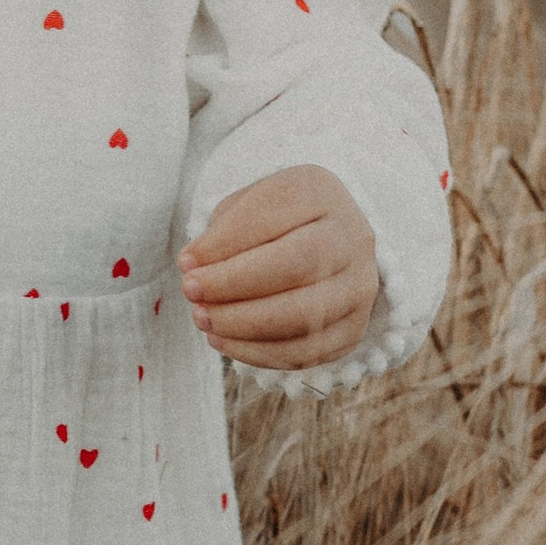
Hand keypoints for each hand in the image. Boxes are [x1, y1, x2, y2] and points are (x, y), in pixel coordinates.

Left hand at [179, 165, 378, 369]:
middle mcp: (351, 237)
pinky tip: (224, 340)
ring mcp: (359, 286)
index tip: (186, 262)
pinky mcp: (355, 327)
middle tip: (191, 293)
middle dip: (233, 284)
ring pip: (304, 316)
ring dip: (242, 324)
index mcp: (320, 192)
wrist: (326, 243)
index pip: (272, 215)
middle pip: (296, 265)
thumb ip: (222, 231)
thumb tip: (195, 268)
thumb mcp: (247, 207)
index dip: (224, 243)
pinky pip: (307, 351)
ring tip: (203, 319)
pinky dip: (257, 352)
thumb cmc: (275, 223)